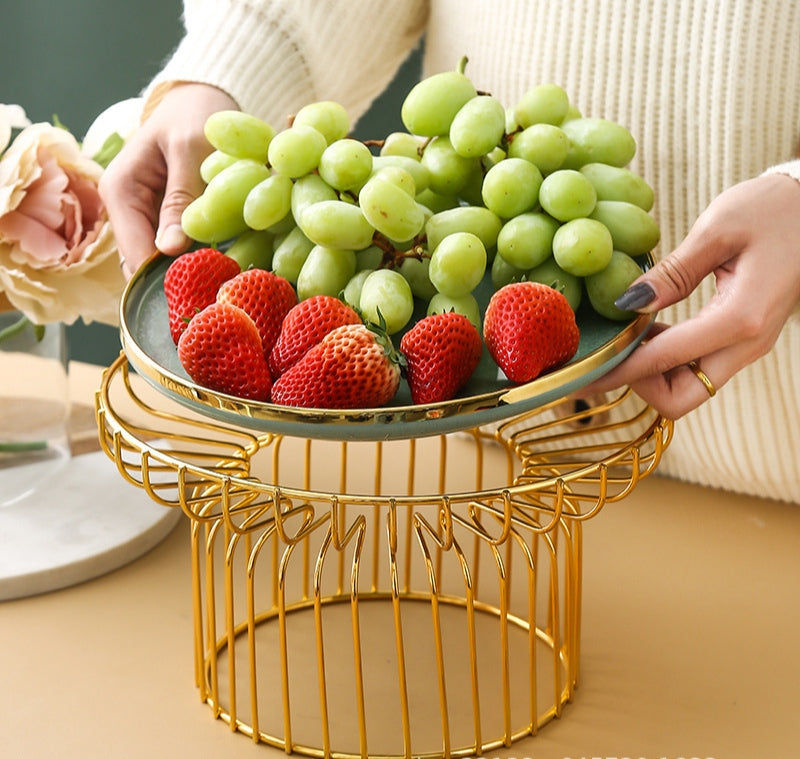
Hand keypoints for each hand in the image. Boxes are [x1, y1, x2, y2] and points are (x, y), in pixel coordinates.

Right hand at [99, 82, 238, 276]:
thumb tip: (168, 250)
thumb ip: (181, 198)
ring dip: (189, 274)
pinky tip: (224, 267)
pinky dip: (197, 260)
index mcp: (121, 191)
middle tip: (217, 296)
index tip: (200, 295)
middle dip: (177, 282)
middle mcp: (126, 211)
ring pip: (160, 264)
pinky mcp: (165, 222)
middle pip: (144, 266)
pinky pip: (177, 252)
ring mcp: (146, 218)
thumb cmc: (193, 116)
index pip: (134, 253)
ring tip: (224, 284)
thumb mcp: (190, 150)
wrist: (199, 99)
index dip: (163, 279)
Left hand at [582, 173, 799, 417]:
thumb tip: (627, 305)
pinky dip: (668, 359)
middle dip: (638, 383)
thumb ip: (671, 274)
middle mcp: (746, 344)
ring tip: (627, 334)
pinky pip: (699, 367)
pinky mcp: (744, 339)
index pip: (663, 362)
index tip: (581, 373)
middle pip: (681, 399)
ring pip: (690, 388)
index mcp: (740, 318)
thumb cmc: (774, 208)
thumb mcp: (717, 230)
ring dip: (652, 372)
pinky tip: (650, 328)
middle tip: (611, 350)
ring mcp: (748, 346)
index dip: (616, 371)